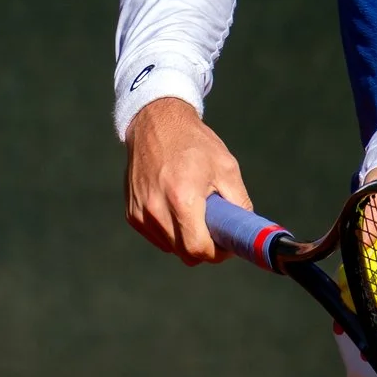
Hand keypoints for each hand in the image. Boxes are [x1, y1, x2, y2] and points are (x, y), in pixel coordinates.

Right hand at [124, 97, 251, 265]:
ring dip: (185, 239)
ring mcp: (140, 213)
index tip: (226, 244)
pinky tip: (176, 207)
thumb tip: (245, 231)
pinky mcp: (131, 213)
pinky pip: (156, 236)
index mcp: (182, 198)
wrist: (156, 123)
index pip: (198, 249)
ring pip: (170, 247)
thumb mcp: (226, 167)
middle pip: (184, 254)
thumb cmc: (195, 143)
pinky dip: (170, 231)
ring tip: (194, 211)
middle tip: (215, 230)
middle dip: (203, 248)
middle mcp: (156, 209)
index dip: (217, 253)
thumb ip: (239, 202)